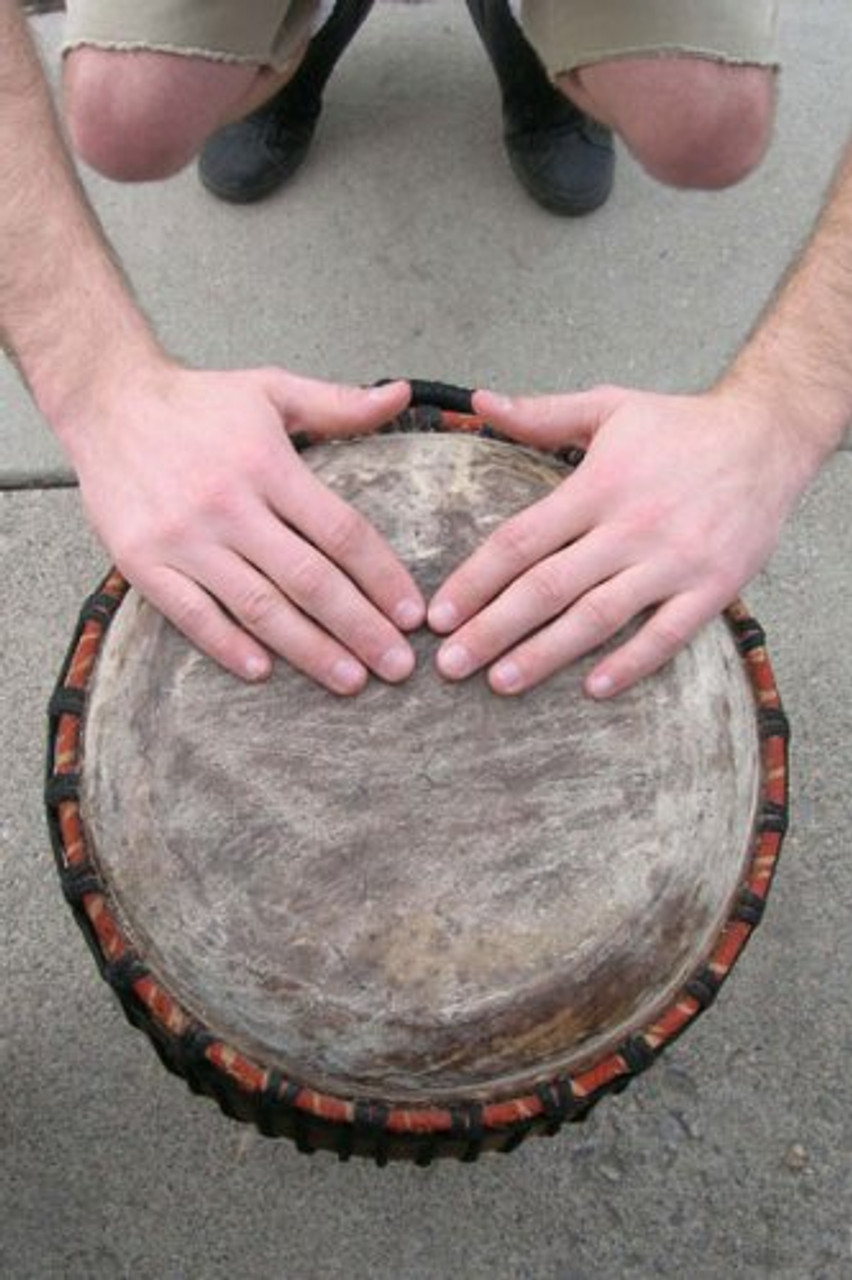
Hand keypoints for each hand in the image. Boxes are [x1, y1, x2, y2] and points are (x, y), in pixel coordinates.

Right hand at [61, 361, 424, 692]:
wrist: (107, 400)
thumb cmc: (197, 402)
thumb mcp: (272, 389)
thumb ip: (338, 403)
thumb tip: (400, 395)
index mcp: (267, 464)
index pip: (340, 531)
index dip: (381, 577)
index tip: (412, 614)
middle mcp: (228, 504)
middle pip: (308, 579)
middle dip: (359, 627)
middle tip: (397, 666)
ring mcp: (183, 537)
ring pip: (257, 606)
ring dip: (308, 650)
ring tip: (350, 679)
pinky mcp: (143, 561)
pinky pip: (191, 614)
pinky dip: (227, 646)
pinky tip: (263, 672)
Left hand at [428, 384, 809, 696]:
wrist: (769, 436)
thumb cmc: (680, 426)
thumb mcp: (609, 406)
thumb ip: (541, 413)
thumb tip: (480, 401)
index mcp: (598, 486)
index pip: (521, 540)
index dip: (476, 580)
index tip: (440, 614)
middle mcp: (631, 527)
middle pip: (548, 587)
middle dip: (494, 629)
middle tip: (451, 664)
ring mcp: (674, 560)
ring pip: (598, 616)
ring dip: (546, 654)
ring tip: (501, 682)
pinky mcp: (713, 587)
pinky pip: (667, 635)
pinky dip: (631, 663)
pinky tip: (593, 689)